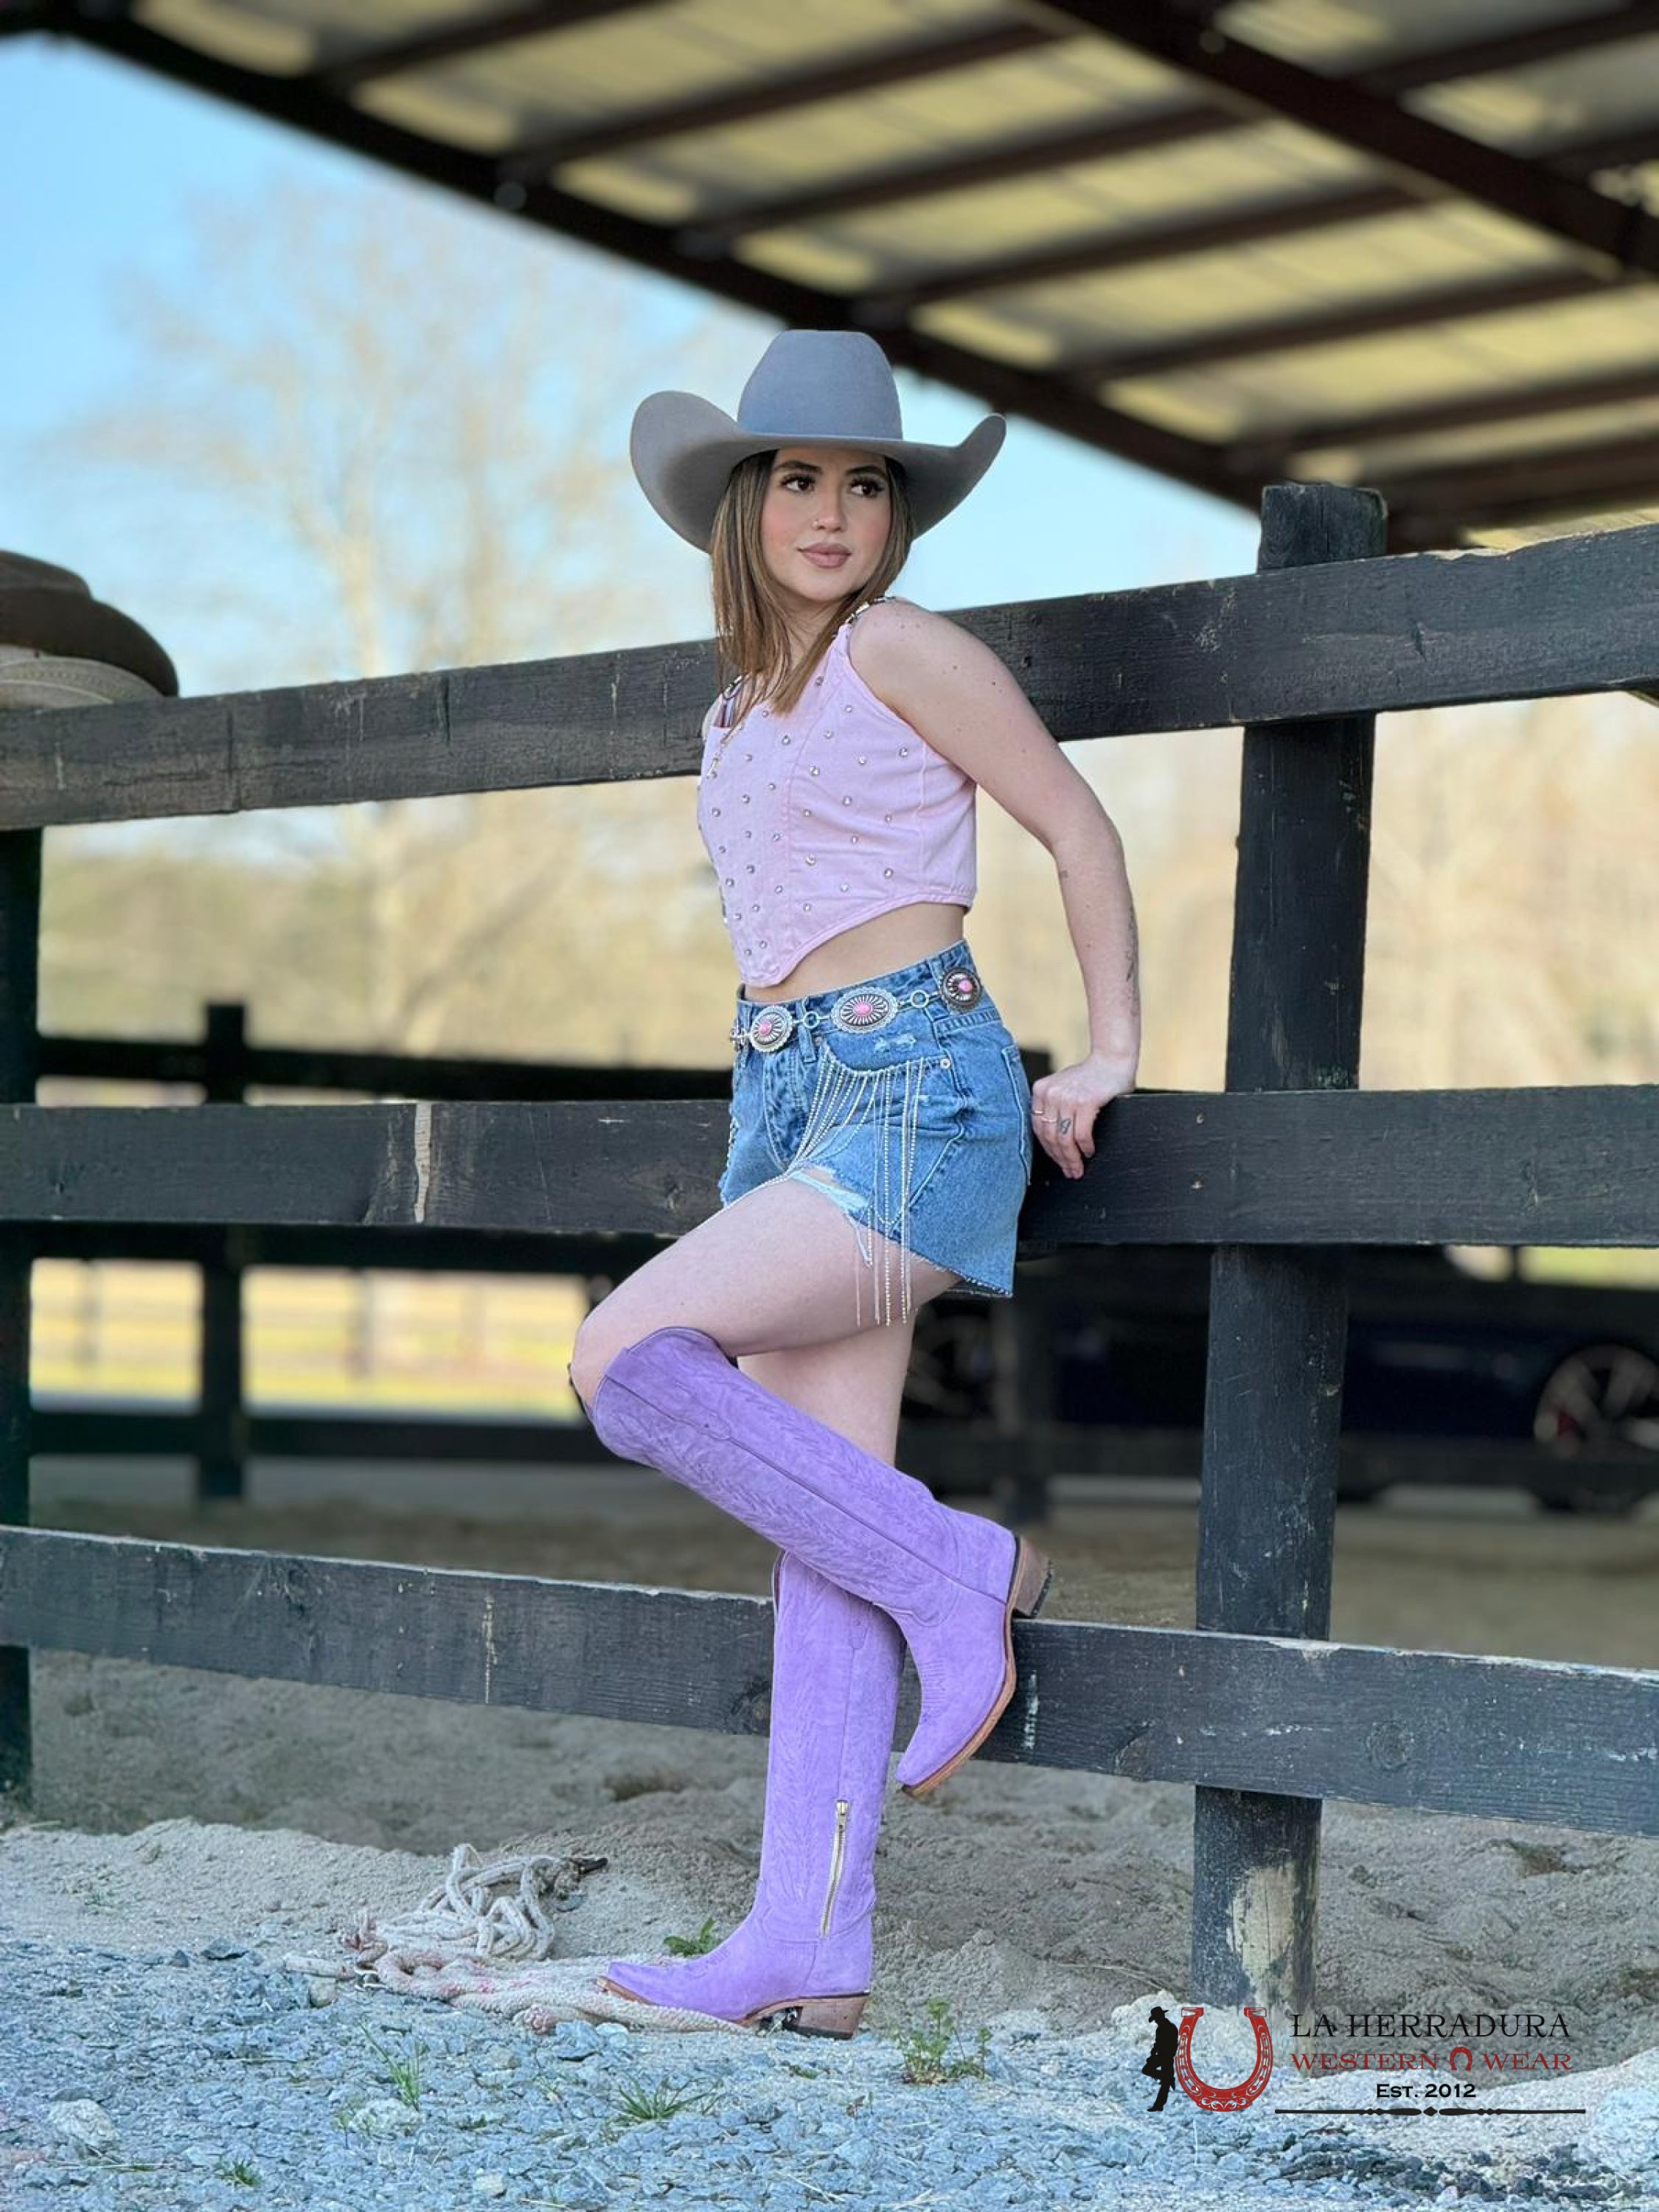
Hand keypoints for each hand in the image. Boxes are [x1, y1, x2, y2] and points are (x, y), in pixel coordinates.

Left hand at [1031, 1047, 1136, 1178]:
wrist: (1112, 1060)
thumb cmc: (1090, 1078)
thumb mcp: (1063, 1088)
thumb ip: (1054, 1108)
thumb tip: (1052, 1143)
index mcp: (1041, 1091)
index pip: (1039, 1129)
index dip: (1048, 1150)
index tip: (1058, 1162)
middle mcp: (1051, 1094)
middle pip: (1050, 1136)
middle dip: (1060, 1159)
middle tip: (1071, 1172)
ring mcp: (1067, 1097)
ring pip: (1064, 1139)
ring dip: (1072, 1158)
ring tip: (1078, 1168)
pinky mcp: (1085, 1101)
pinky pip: (1081, 1134)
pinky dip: (1085, 1147)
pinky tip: (1089, 1152)